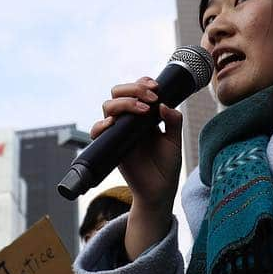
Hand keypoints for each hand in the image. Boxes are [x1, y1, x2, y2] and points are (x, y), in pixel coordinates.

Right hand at [90, 80, 182, 214]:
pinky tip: (114, 123)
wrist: (159, 190)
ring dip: (124, 102)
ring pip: (108, 106)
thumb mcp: (174, 141)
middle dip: (133, 89)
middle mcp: (129, 121)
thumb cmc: (167, 165)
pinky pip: (97, 132)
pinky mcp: (110, 146)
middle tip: (152, 97)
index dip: (142, 83)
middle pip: (118, 93)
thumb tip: (164, 105)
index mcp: (144, 116)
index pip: (136, 90)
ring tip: (143, 110)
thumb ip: (173, 122)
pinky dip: (101, 124)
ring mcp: (118, 132)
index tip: (156, 87)